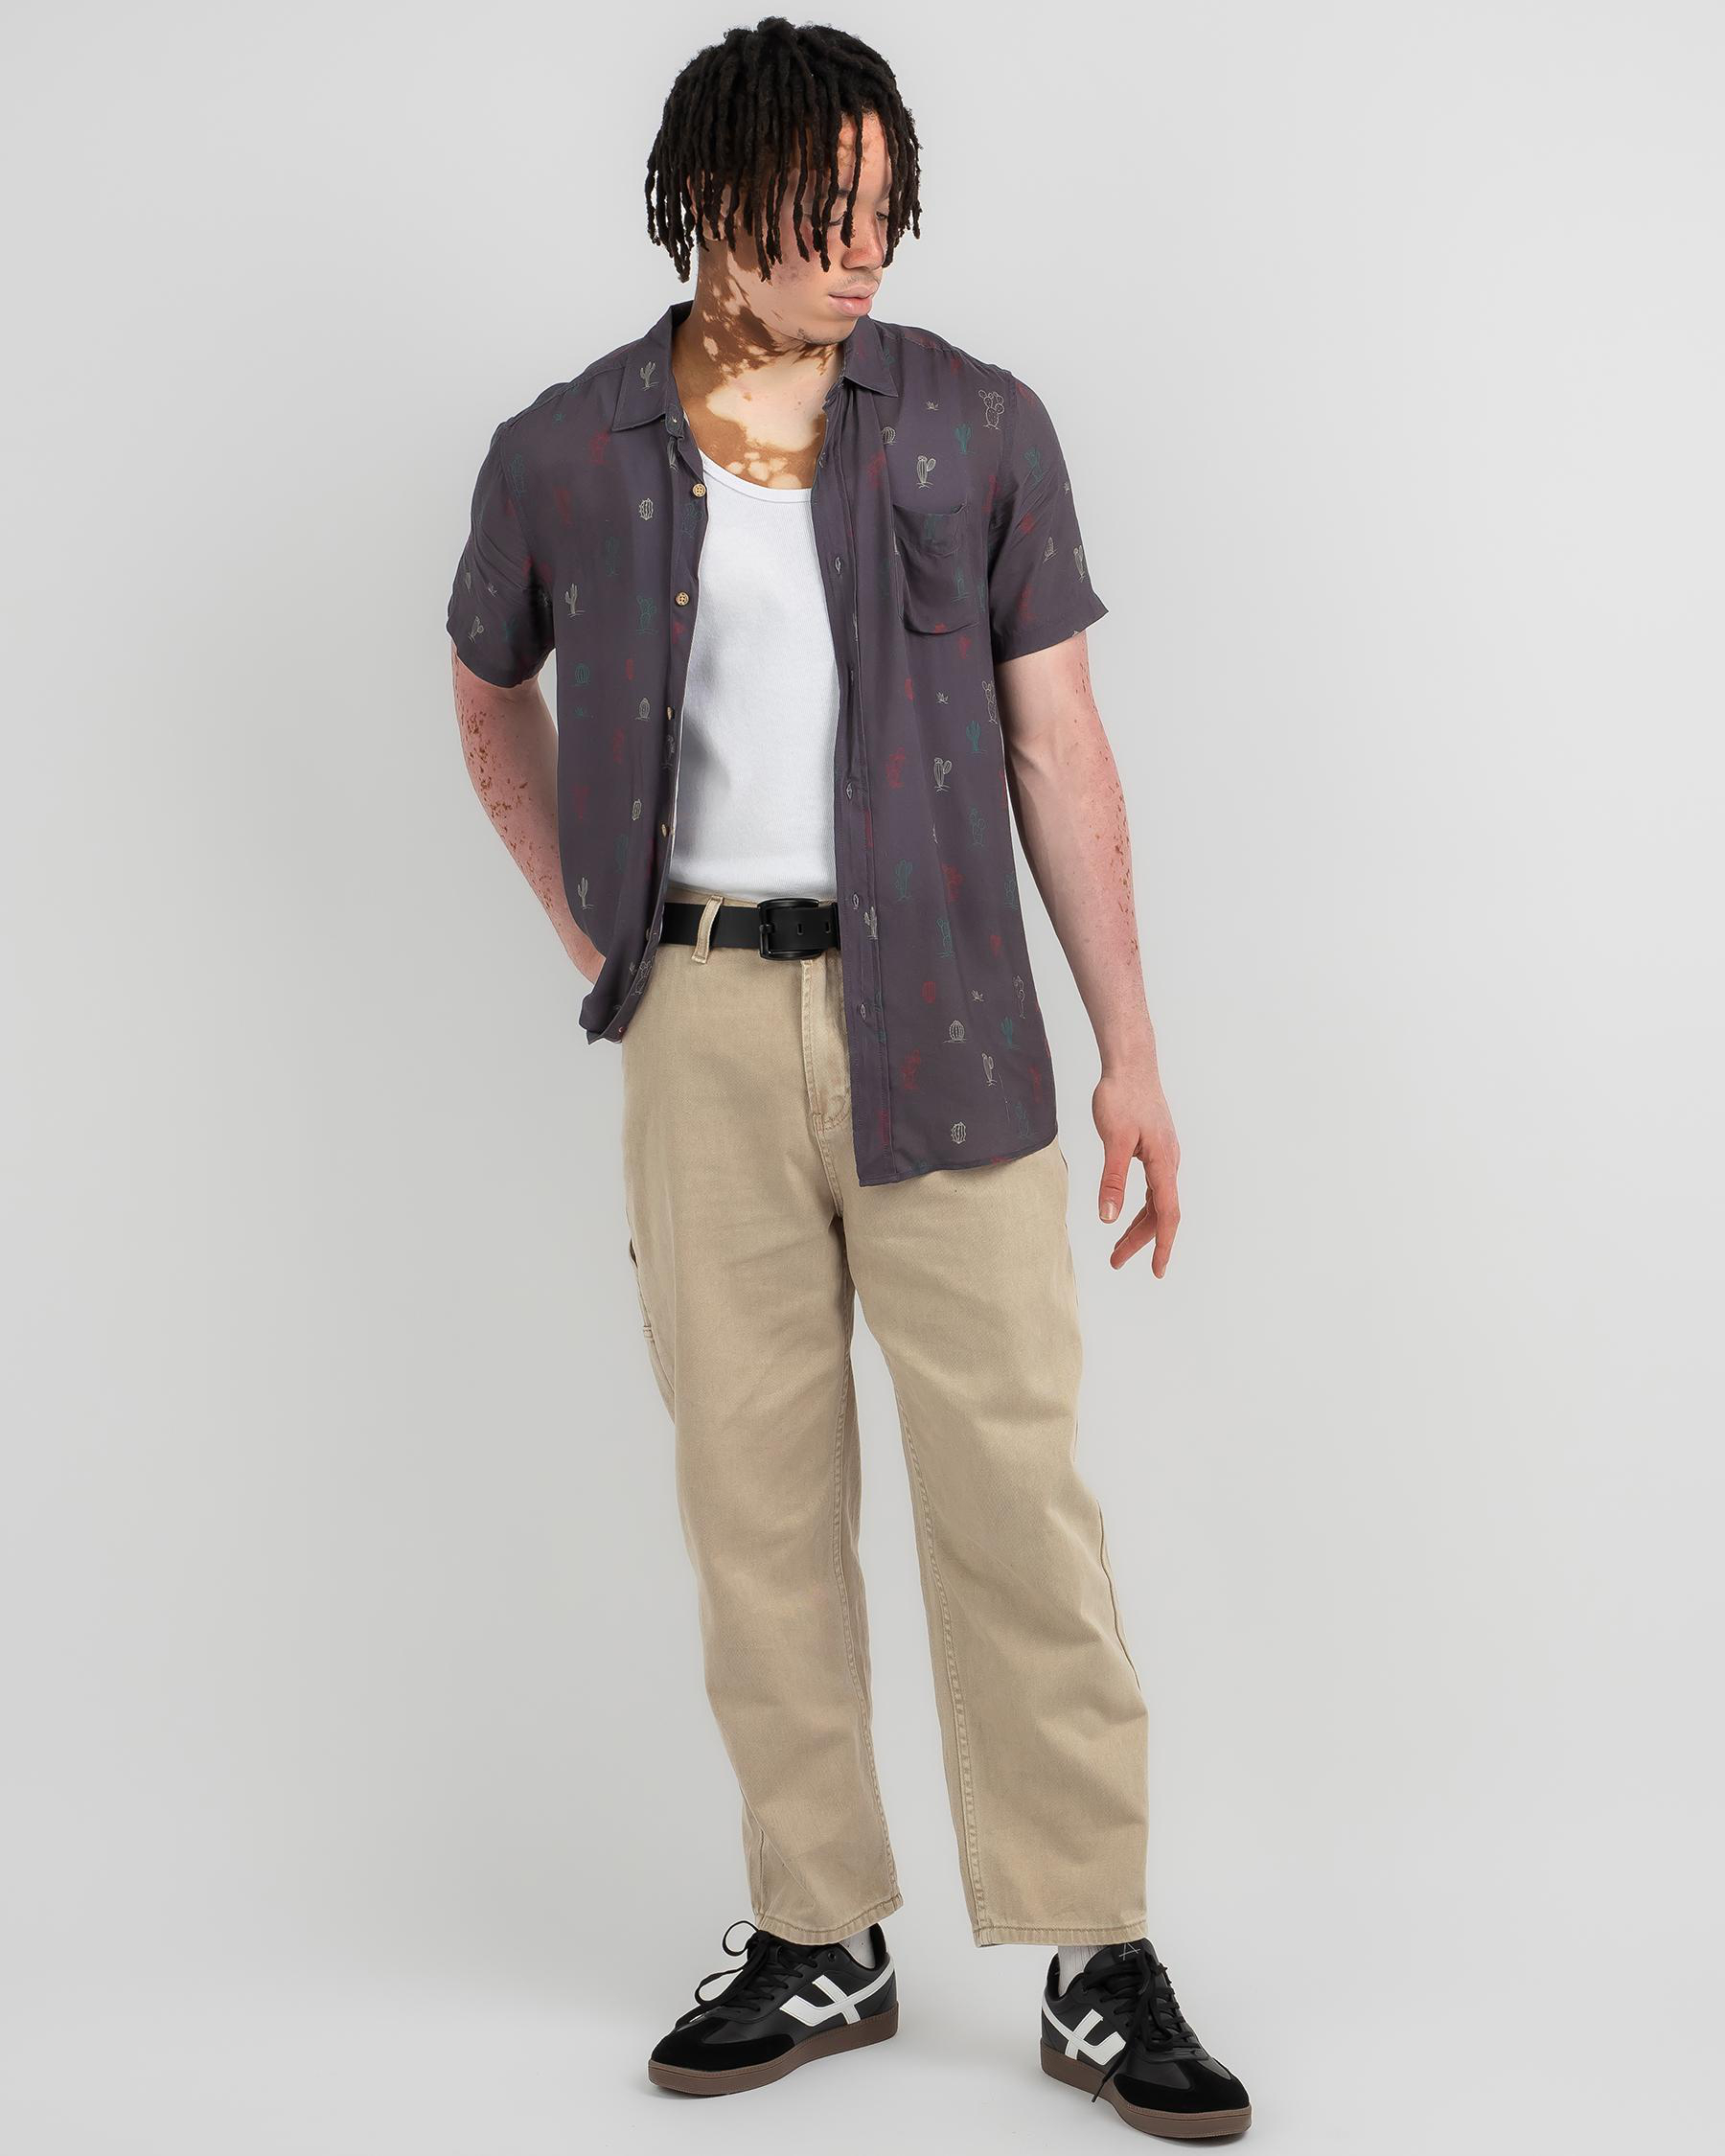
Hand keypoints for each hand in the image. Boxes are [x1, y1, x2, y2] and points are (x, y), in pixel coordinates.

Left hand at [1092, 1061, 1181, 1276]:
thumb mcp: (1114, 1140)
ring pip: (1155, 1202)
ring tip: (1116, 1247)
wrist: (1131, 1065)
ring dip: (1138, 1226)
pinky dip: (1139, 1207)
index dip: (1162, 1245)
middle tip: (1116, 1262)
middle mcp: (1169, 1163)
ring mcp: (1163, 1157)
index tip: (1157, 1271)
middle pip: (1160, 1213)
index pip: (1167, 1214)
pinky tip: (1124, 1214)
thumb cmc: (1122, 1097)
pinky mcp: (1154, 1150)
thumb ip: (1112, 1180)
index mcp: (1164, 1163)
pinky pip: (1151, 1188)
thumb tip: (1107, 1218)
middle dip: (1141, 1241)